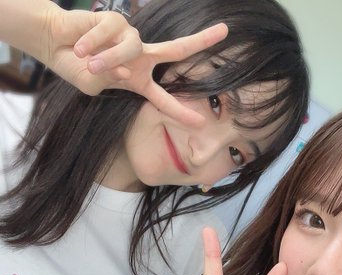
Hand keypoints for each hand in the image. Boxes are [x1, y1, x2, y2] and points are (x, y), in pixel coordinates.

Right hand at [44, 7, 227, 124]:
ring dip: (108, 60)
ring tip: (87, 63)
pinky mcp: (115, 20)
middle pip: (176, 49)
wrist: (55, 44)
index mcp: (139, 79)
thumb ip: (113, 81)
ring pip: (131, 50)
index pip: (164, 97)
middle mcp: (140, 56)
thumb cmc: (77, 68)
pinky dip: (91, 45)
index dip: (181, 112)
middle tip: (224, 31)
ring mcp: (130, 37)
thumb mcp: (96, 85)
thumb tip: (126, 71)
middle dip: (201, 40)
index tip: (201, 123)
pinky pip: (108, 36)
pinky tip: (79, 48)